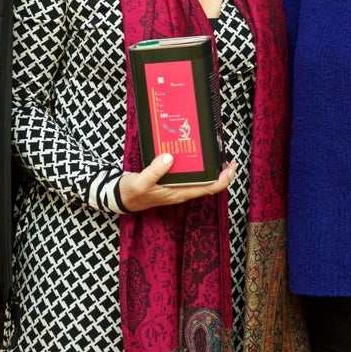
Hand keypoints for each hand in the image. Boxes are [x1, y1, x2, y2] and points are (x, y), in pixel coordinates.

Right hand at [117, 154, 236, 211]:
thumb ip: (155, 171)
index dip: (222, 180)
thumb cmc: (131, 193)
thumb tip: (170, 157)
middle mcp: (181, 191)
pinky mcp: (170, 180)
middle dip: (220, 172)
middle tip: (227, 156)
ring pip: (199, 179)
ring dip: (209, 168)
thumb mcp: (141, 182)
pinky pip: (188, 174)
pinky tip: (192, 153)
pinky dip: (194, 165)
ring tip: (214, 153)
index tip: (230, 167)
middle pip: (208, 184)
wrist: (120, 198)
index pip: (208, 189)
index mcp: (179, 193)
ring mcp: (176, 186)